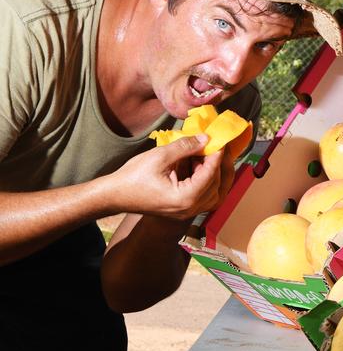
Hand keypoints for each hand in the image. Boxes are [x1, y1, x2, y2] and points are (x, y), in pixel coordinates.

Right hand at [106, 135, 234, 219]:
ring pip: (214, 194)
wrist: (114, 196)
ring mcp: (186, 212)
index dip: (216, 155)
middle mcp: (189, 209)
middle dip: (219, 165)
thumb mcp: (160, 156)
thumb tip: (206, 138)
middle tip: (218, 146)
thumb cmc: (133, 177)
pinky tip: (198, 164)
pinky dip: (205, 180)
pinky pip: (203, 196)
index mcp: (185, 198)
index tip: (220, 140)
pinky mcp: (182, 209)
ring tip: (207, 154)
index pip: (210, 175)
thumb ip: (185, 147)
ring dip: (214, 174)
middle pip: (217, 186)